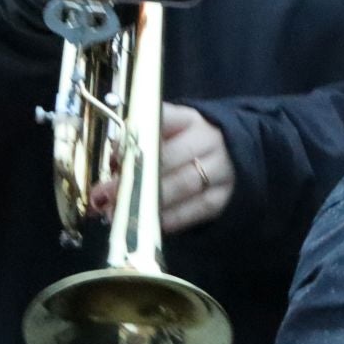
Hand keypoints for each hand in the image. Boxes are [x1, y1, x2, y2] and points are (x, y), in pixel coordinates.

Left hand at [89, 104, 234, 234]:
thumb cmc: (191, 143)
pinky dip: (172, 218)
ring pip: (184, 185)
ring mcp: (222, 169)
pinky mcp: (226, 196)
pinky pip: (198, 209)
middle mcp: (209, 141)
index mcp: (190, 120)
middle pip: (170, 158)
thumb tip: (113, 163)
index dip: (137, 138)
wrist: (240, 153)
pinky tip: (149, 223)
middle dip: (134, 178)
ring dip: (148, 200)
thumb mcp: (173, 130)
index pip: (163, 120)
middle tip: (103, 194)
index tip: (114, 155)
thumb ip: (143, 142)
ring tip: (118, 212)